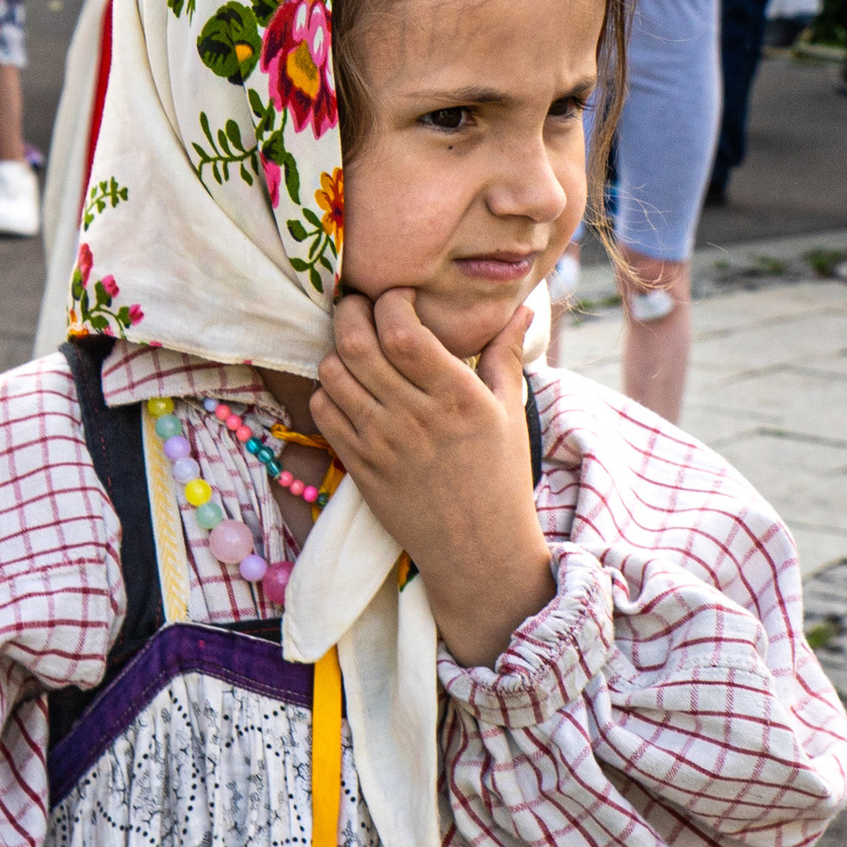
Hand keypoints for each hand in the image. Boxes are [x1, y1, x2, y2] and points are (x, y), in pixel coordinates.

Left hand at [304, 291, 554, 665]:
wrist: (478, 550)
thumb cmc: (499, 475)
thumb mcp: (511, 412)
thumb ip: (506, 354)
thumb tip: (523, 307)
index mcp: (458, 398)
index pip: (404, 331)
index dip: (391, 302)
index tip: (399, 297)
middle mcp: (416, 418)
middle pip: (357, 344)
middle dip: (351, 311)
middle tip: (362, 306)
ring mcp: (382, 443)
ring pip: (332, 373)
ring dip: (337, 350)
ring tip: (356, 348)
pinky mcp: (360, 467)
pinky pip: (323, 412)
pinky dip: (328, 390)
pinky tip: (349, 388)